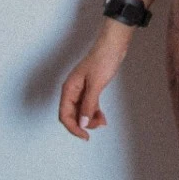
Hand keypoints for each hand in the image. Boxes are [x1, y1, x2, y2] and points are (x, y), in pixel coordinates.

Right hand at [58, 26, 130, 140]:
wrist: (114, 44)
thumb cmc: (103, 58)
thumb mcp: (96, 84)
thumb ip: (88, 105)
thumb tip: (82, 123)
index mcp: (69, 88)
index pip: (65, 115)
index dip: (73, 128)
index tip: (84, 135)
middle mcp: (73, 90)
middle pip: (72, 115)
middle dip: (83, 123)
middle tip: (97, 126)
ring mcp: (82, 89)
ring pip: (81, 111)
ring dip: (90, 119)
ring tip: (102, 122)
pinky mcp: (91, 87)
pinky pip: (89, 105)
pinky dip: (94, 112)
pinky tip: (102, 117)